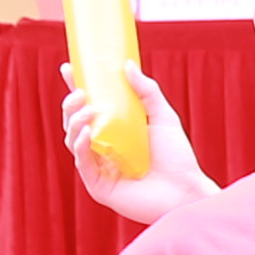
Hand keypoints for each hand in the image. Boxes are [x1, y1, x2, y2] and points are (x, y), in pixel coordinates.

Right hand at [65, 74, 209, 226]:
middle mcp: (103, 147)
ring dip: (75, 123)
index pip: (88, 106)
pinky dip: (80, 146)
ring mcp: (99, 167)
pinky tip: (86, 133)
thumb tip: (127, 64)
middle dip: (71, 105)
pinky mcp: (99, 186)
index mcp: (115, 130)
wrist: (185, 190)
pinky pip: (82, 163)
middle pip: (75, 123)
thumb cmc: (177, 156)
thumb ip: (147, 91)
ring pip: (73, 141)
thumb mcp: (163, 116)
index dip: (75, 88)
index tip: (68, 68)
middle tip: (80, 92)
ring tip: (87, 110)